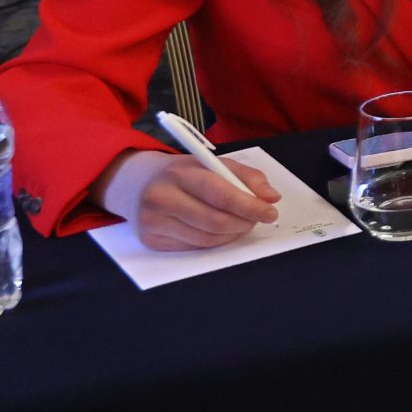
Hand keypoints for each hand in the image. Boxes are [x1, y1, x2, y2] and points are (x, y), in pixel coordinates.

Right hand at [113, 150, 279, 250]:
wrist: (139, 183)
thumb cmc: (186, 173)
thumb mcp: (215, 163)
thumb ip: (248, 177)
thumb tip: (272, 198)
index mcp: (180, 173)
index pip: (221, 194)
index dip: (250, 206)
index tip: (271, 212)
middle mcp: (161, 197)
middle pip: (215, 221)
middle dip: (244, 223)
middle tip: (258, 219)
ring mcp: (153, 222)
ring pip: (206, 238)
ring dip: (232, 234)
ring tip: (241, 223)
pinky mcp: (150, 240)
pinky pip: (194, 247)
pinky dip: (215, 241)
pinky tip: (220, 231)